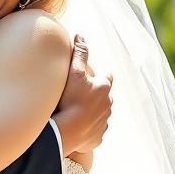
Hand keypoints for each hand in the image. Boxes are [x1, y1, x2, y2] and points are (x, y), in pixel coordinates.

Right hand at [53, 34, 112, 154]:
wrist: (66, 130)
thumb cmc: (70, 100)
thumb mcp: (74, 72)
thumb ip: (79, 53)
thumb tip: (81, 36)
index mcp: (104, 88)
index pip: (107, 78)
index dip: (101, 76)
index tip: (94, 77)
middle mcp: (108, 105)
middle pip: (105, 97)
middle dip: (97, 96)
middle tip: (83, 96)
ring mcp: (103, 122)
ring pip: (102, 114)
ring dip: (94, 113)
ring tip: (80, 113)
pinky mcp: (97, 137)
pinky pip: (95, 131)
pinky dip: (89, 129)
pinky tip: (79, 129)